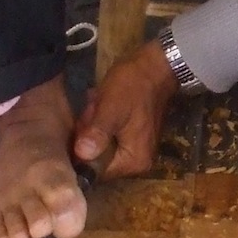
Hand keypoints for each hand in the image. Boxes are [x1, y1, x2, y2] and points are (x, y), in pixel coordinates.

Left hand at [73, 41, 176, 177]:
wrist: (156, 66)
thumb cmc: (133, 87)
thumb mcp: (111, 108)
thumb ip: (97, 134)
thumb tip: (81, 156)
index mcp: (133, 162)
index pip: (96, 171)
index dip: (82, 151)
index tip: (81, 128)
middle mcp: (137, 163)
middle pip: (98, 157)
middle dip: (89, 135)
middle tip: (91, 111)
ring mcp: (137, 149)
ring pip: (101, 145)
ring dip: (93, 126)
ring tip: (97, 105)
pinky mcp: (134, 136)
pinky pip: (110, 136)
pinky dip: (102, 122)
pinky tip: (102, 104)